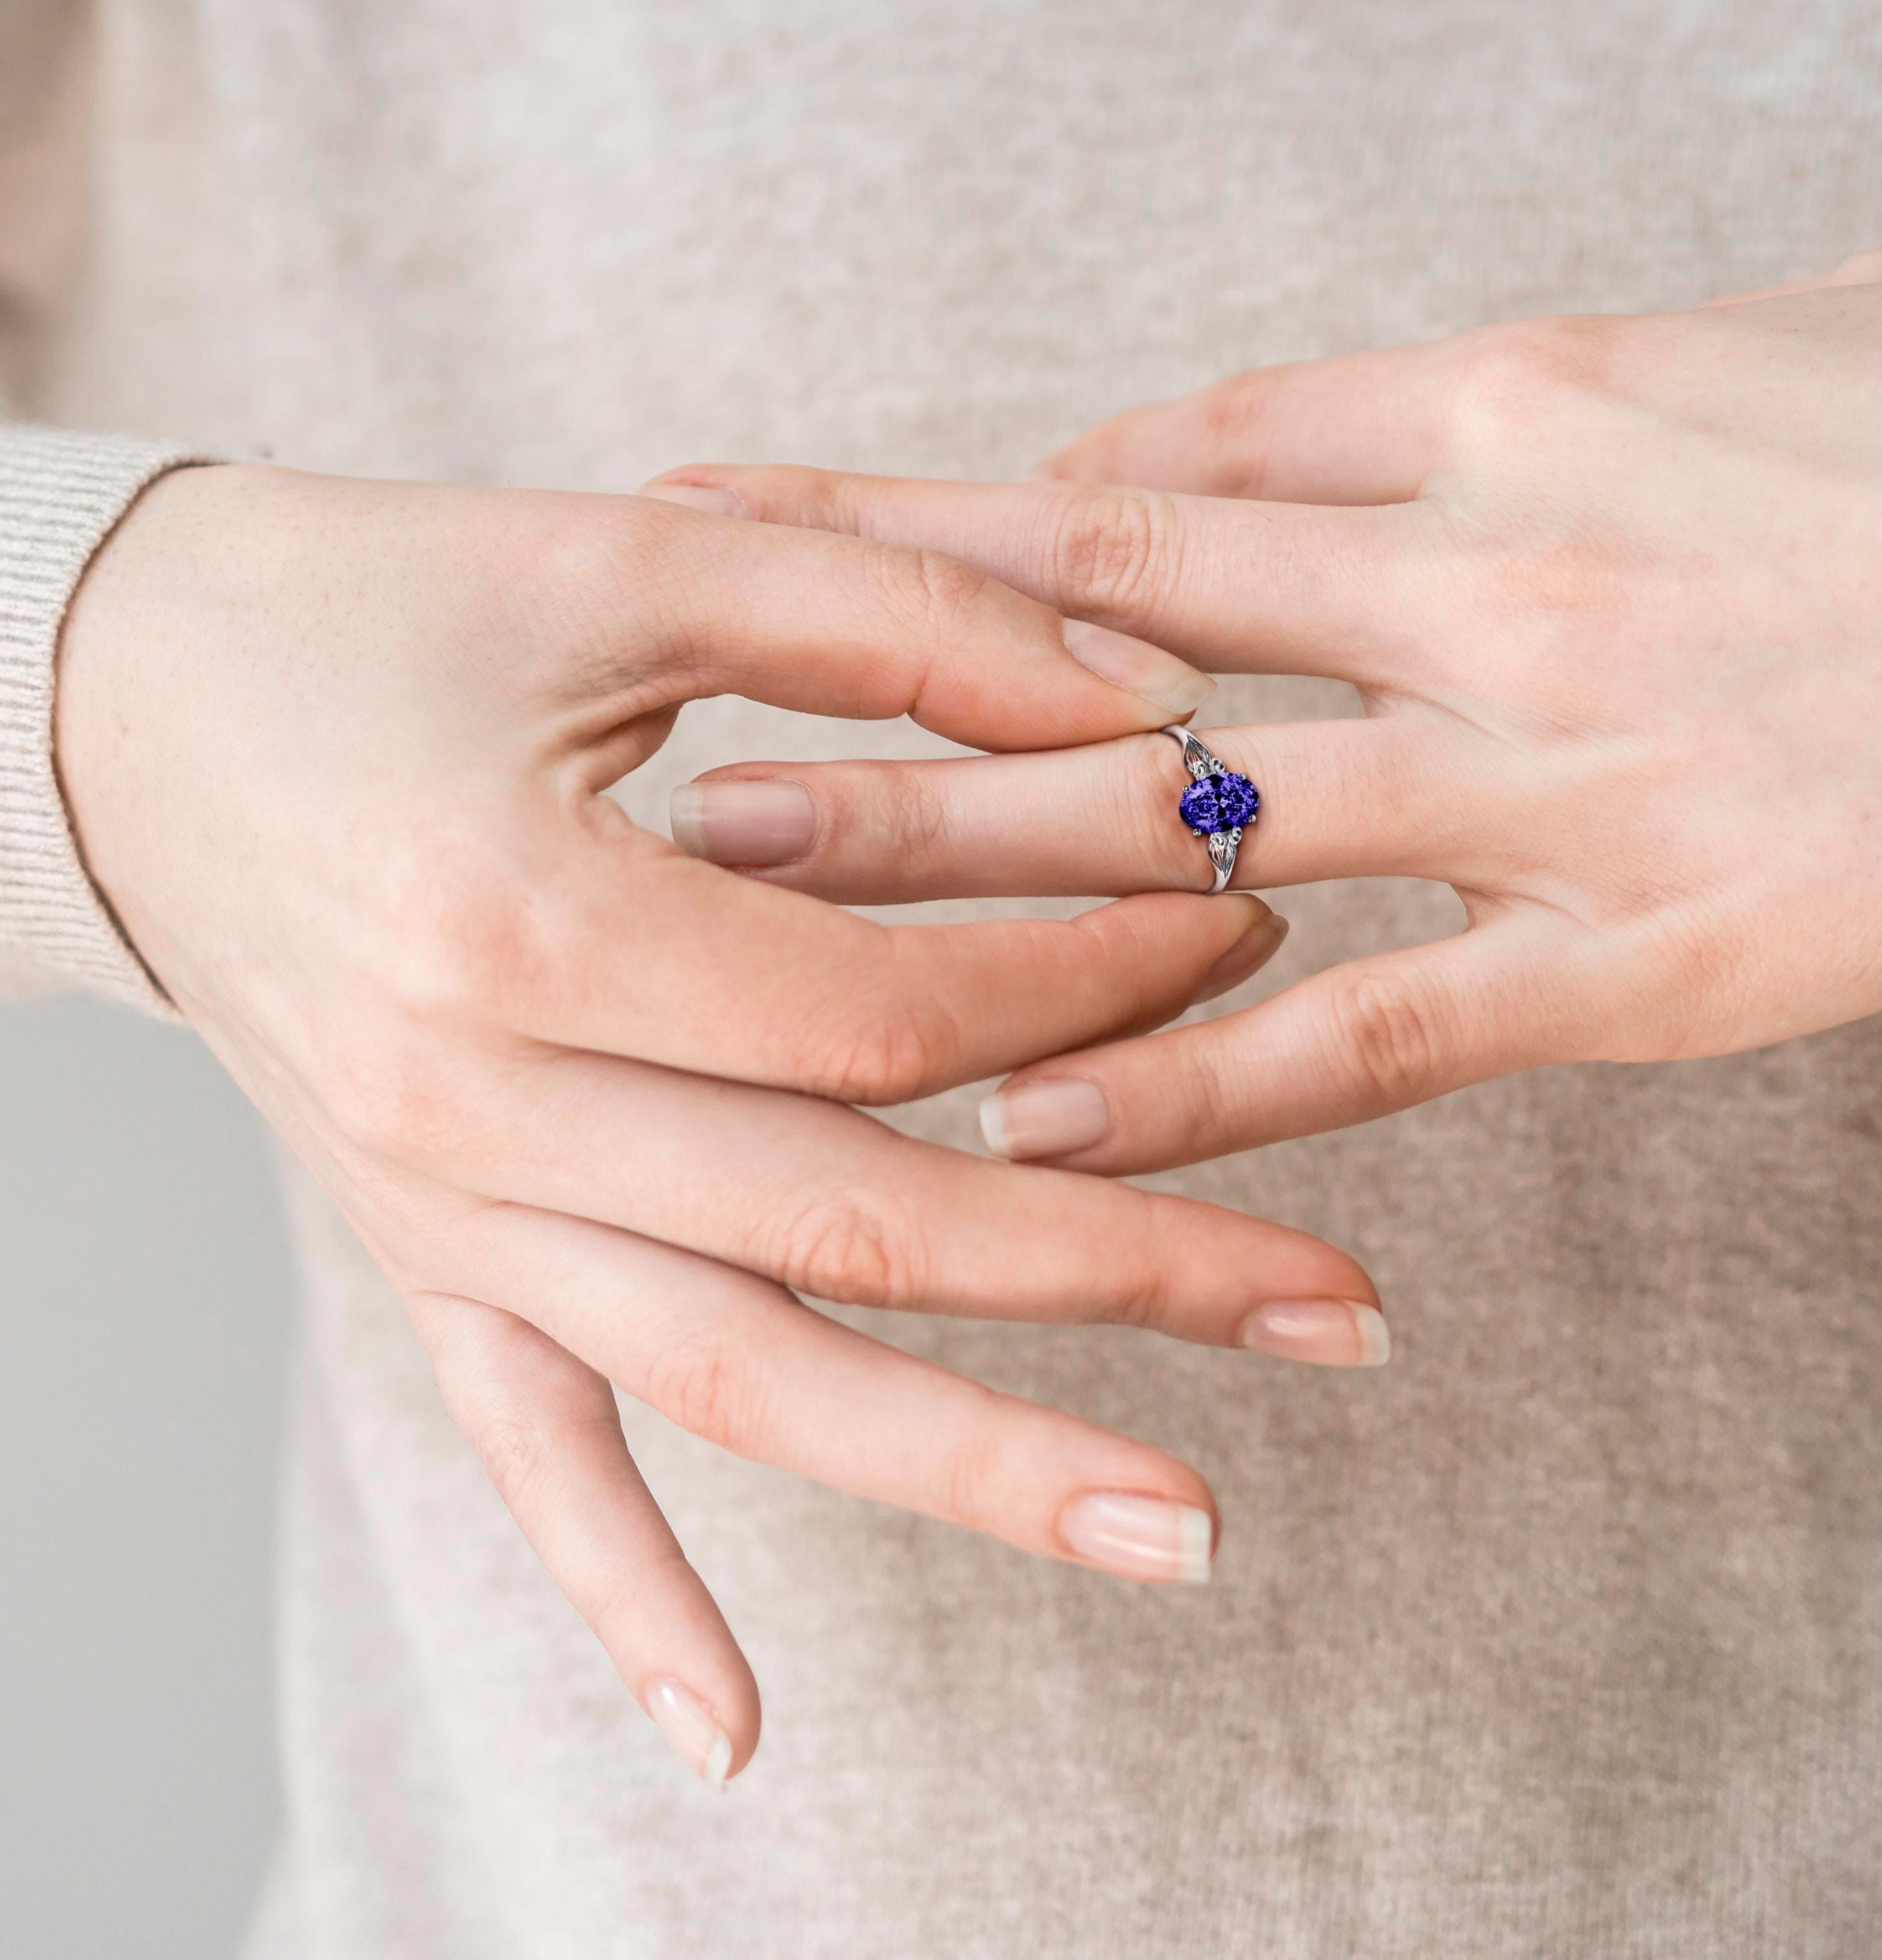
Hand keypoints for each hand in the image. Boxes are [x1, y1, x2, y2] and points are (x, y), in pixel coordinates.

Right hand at [55, 467, 1384, 1781]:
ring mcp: (446, 1212)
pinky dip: (623, 1593)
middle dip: (1125, 1265)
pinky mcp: (419, 1256)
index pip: (884, 1013)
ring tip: (1191, 1532)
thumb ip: (897, 615)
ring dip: (976, 1466)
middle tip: (1348, 1313)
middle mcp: (478, 1108)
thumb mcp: (631, 562)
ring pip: (743, 1379)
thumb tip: (1152, 701)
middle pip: (860, 1227)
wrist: (115, 707)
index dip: (1090, 977)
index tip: (1243, 918)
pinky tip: (738, 1728)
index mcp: (522, 924)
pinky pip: (526, 1452)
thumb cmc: (378, 609)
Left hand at [650, 248, 1881, 1176]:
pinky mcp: (1644, 956)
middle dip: (874, 666)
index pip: (1167, 463)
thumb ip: (1512, 387)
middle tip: (673, 705)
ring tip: (756, 886)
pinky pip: (1369, 1029)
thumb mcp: (1734, 333)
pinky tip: (1020, 1122)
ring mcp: (1554, 777)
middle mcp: (1488, 582)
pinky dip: (1186, 1079)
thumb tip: (1353, 422)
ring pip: (1184, 826)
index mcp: (1509, 407)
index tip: (828, 544)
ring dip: (953, 861)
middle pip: (1104, 624)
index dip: (977, 514)